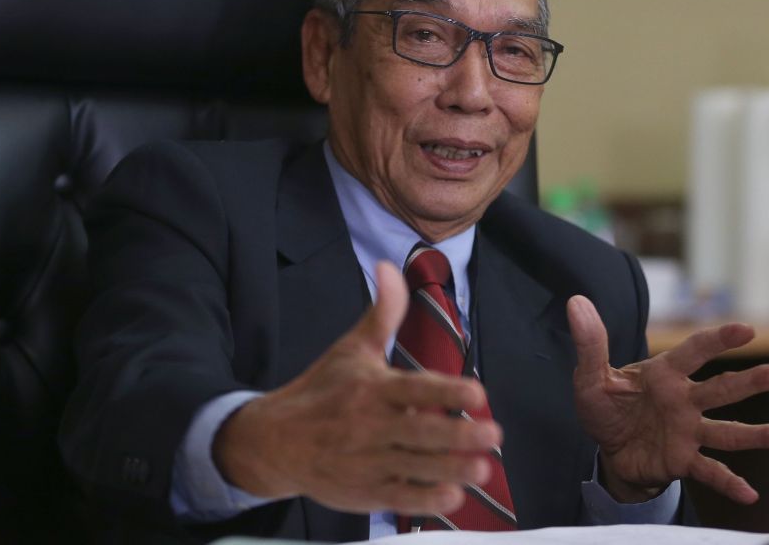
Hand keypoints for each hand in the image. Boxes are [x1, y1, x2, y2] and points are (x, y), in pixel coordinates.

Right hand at [213, 261, 500, 514]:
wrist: (274, 441)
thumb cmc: (321, 390)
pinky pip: (398, 498)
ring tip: (483, 470)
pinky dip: (424, 501)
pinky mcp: (364, 491)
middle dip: (459, 436)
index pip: (415, 390)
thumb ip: (383, 311)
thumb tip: (389, 266)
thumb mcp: (353, 348)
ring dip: (451, 470)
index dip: (446, 392)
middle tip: (493, 435)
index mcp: (372, 389)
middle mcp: (370, 426)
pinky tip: (452, 498)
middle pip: (421, 433)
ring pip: (415, 468)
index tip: (477, 393)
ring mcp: (367, 462)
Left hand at [567, 295, 768, 504]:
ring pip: (728, 431)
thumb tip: (576, 302)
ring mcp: (688, 431)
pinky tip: (750, 494)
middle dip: (752, 381)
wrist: (608, 449)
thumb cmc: (606, 406)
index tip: (746, 330)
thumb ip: (590, 343)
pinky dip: (729, 482)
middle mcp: (684, 401)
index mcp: (664, 374)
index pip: (695, 352)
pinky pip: (709, 471)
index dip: (718, 340)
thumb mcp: (590, 376)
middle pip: (722, 389)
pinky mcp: (683, 460)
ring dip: (759, 435)